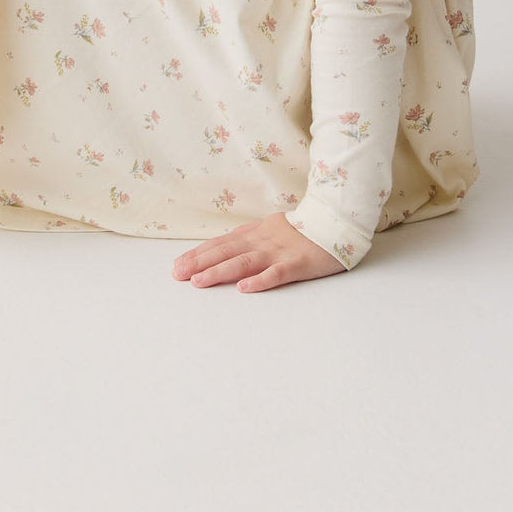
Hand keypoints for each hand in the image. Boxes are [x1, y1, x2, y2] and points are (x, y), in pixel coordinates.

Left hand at [172, 212, 347, 291]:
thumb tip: (221, 250)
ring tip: (199, 282)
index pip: (221, 243)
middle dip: (200, 263)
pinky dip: (260, 281)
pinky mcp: (298, 264)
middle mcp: (262, 241)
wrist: (335, 223)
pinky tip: (244, 288)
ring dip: (220, 271)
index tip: (178, 265)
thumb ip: (248, 240)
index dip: (198, 254)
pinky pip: (277, 273)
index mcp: (255, 234)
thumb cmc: (301, 231)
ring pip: (245, 262)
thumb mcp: (269, 229)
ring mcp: (279, 252)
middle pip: (226, 251)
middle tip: (177, 275)